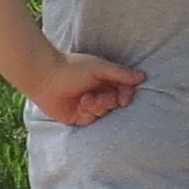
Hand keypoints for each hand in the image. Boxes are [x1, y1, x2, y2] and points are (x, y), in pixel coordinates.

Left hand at [26, 50, 144, 126]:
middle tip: (100, 96)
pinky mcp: (78, 118)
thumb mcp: (99, 68)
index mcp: (104, 79)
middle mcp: (98, 92)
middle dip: (110, 101)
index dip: (126, 95)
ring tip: (86, 98)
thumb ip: (120, 73)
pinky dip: (89, 112)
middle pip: (116, 103)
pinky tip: (81, 104)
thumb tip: (143, 76)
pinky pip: (92, 120)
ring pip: (105, 112)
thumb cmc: (71, 68)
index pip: (124, 90)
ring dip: (98, 105)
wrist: (45, 78)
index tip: (125, 97)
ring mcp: (88, 106)